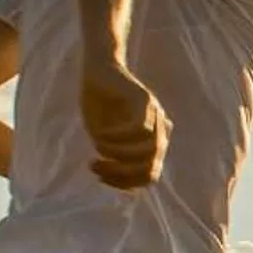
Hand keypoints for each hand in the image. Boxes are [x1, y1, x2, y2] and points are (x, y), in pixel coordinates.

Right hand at [81, 61, 168, 188]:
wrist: (97, 70)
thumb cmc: (99, 104)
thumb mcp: (105, 137)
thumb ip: (116, 158)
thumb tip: (125, 182)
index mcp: (152, 142)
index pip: (149, 175)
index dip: (126, 182)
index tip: (100, 179)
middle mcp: (158, 130)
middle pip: (150, 166)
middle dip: (121, 172)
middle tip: (94, 166)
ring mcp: (155, 114)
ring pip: (149, 148)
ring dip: (118, 154)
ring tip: (96, 150)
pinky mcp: (145, 100)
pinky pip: (138, 128)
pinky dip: (118, 137)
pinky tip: (100, 135)